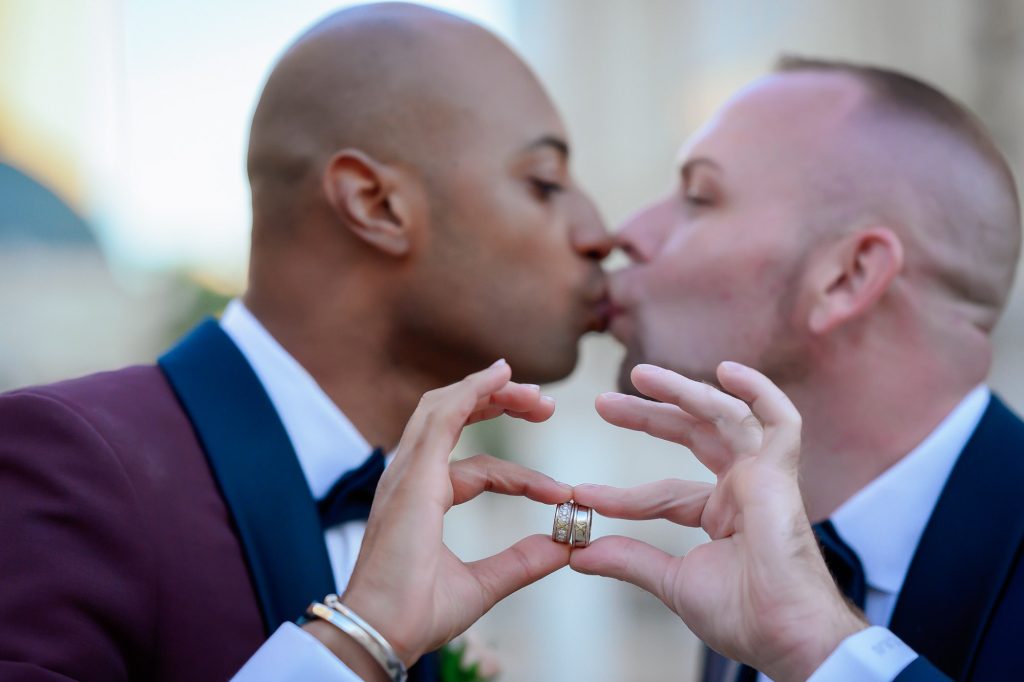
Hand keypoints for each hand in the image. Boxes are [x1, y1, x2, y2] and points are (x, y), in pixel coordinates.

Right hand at [333, 360, 571, 669]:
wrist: (383, 630)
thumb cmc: (416, 613)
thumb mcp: (483, 584)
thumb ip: (522, 561)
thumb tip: (565, 547)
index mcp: (422, 500)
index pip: (476, 470)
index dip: (520, 476)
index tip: (560, 494)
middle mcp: (410, 478)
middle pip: (452, 419)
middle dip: (498, 403)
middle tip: (545, 404)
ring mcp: (408, 472)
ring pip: (445, 408)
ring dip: (491, 391)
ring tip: (535, 393)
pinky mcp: (414, 472)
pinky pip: (443, 416)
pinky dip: (472, 391)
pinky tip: (500, 376)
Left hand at [570, 362, 865, 681]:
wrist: (783, 635)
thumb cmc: (741, 615)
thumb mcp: (671, 581)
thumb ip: (629, 559)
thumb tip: (576, 554)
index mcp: (721, 513)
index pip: (664, 492)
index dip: (624, 494)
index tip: (582, 493)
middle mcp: (743, 487)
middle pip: (692, 435)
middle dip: (648, 415)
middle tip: (603, 403)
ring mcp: (764, 476)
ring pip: (724, 416)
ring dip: (683, 391)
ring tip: (639, 376)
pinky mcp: (782, 472)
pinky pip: (782, 419)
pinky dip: (760, 391)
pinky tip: (727, 371)